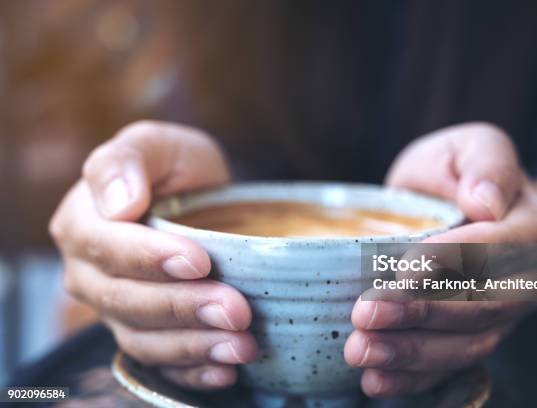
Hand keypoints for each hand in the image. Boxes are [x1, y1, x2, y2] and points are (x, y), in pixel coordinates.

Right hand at [50, 121, 256, 389]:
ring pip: (142, 338)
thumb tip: (118, 203)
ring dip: (193, 346)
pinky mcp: (144, 332)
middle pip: (126, 300)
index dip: (150, 258)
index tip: (199, 261)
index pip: (107, 247)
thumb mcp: (157, 145)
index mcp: (82, 223)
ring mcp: (115, 308)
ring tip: (242, 345)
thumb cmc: (175, 166)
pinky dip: (191, 371)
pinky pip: (159, 362)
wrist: (198, 197)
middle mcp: (89, 273)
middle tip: (236, 310)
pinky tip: (226, 370)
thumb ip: (126, 161)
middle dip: (183, 307)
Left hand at [345, 122, 536, 396]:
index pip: (494, 250)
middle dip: (420, 315)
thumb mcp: (472, 146)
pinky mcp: (477, 335)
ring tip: (361, 352)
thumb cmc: (458, 169)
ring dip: (411, 354)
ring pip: (466, 344)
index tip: (399, 272)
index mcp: (533, 228)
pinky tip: (376, 380)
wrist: (458, 202)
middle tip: (365, 316)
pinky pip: (452, 364)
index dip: (448, 263)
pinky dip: (415, 378)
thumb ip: (487, 163)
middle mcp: (529, 279)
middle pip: (480, 307)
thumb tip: (488, 201)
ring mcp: (504, 314)